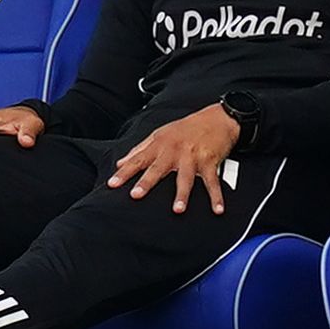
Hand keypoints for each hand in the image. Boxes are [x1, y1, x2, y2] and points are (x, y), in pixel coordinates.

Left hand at [111, 104, 238, 213]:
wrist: (217, 118)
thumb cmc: (186, 128)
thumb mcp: (159, 134)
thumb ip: (139, 149)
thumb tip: (121, 163)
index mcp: (159, 145)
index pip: (137, 160)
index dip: (124, 172)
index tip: (112, 184)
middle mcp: (173, 151)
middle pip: (157, 169)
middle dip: (146, 182)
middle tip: (136, 195)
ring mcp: (192, 157)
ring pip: (185, 178)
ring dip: (182, 194)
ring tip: (177, 210)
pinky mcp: (210, 161)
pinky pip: (212, 182)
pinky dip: (216, 196)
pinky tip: (217, 209)